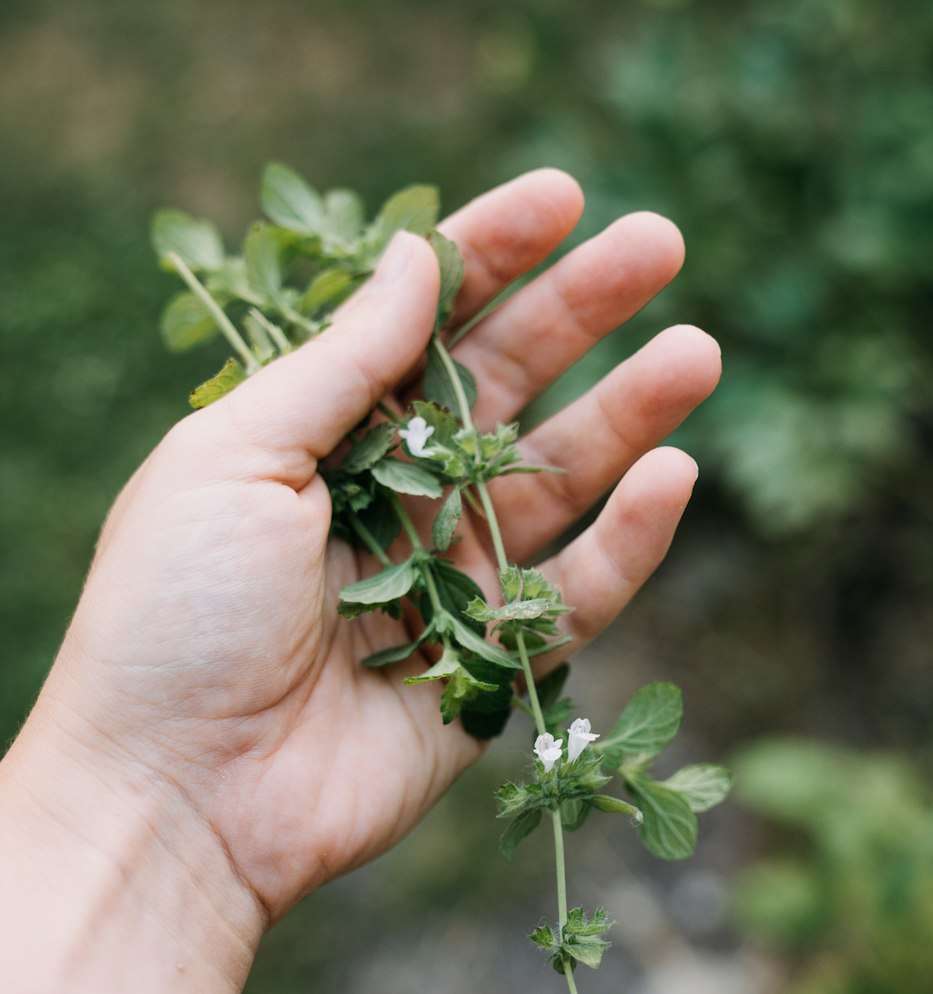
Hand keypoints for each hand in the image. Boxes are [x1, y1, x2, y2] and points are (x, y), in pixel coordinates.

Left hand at [23, 169, 719, 929]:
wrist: (178, 798)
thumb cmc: (175, 615)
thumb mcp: (234, 458)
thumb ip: (341, 362)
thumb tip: (418, 259)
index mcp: (322, 433)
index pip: (423, 324)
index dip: (492, 255)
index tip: (565, 196)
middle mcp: (394, 494)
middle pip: (509, 385)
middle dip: (583, 311)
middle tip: (662, 243)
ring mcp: (450, 577)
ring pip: (560, 479)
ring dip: (631, 414)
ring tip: (696, 351)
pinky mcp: (492, 662)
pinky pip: (579, 593)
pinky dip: (629, 540)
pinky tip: (671, 475)